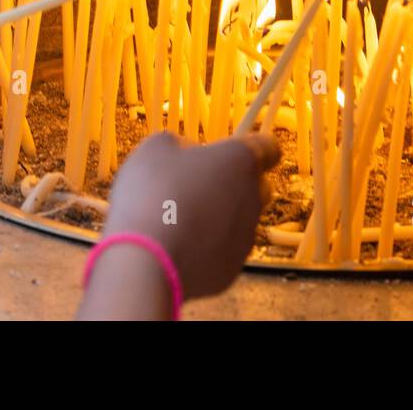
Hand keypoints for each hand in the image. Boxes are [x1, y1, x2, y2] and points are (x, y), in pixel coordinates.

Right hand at [77, 131, 279, 318]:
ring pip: (239, 220)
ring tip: (178, 220)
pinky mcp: (233, 268)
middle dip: (233, 183)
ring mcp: (245, 236)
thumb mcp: (156, 148)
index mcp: (240, 161)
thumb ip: (179, 144)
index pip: (268, 147)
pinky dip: (206, 247)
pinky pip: (223, 250)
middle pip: (256, 185)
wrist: (144, 260)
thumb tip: (188, 154)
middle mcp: (252, 197)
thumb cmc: (151, 194)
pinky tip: (177, 246)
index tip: (234, 150)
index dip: (252, 146)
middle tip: (196, 185)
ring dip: (217, 216)